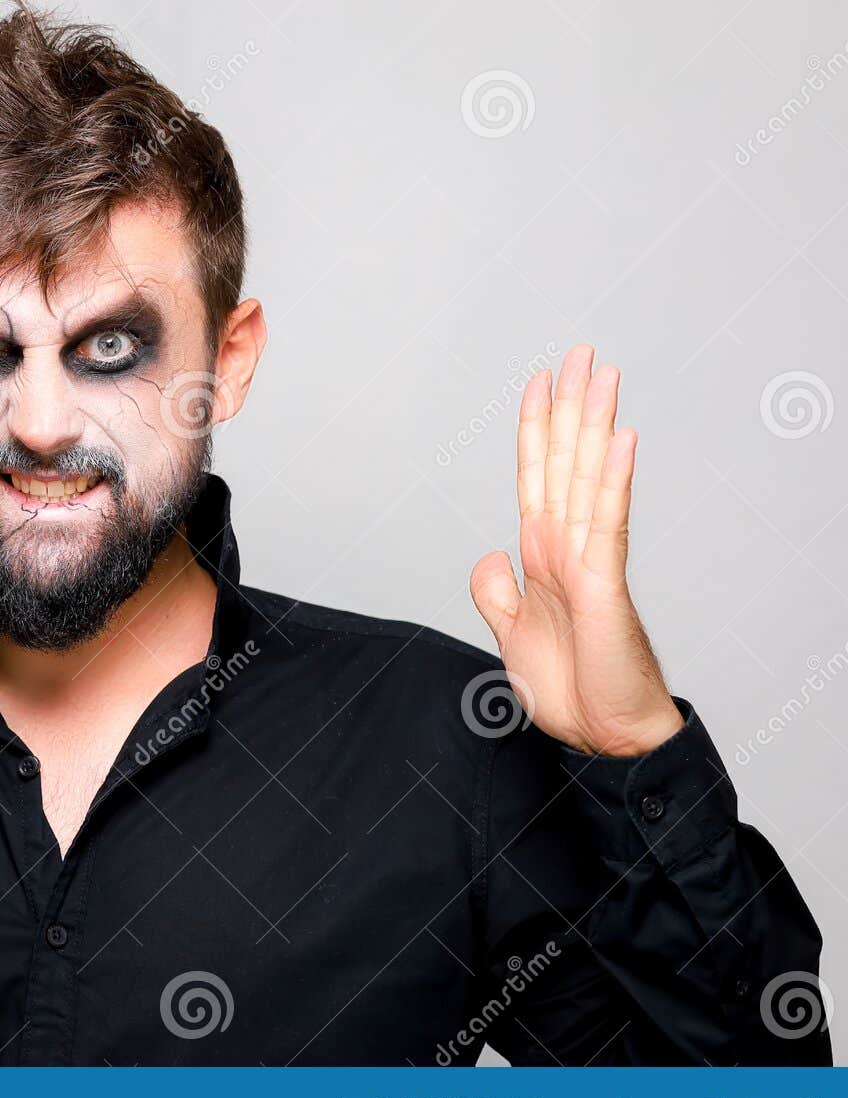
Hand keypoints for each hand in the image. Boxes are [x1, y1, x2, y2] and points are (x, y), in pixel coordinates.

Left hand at [469, 344, 681, 756]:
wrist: (604, 737)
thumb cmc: (570, 688)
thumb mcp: (509, 633)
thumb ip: (495, 592)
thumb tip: (488, 552)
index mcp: (542, 555)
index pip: (537, 477)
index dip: (536, 430)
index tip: (539, 381)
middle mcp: (567, 547)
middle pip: (566, 463)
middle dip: (570, 407)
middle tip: (580, 351)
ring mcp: (589, 561)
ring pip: (587, 478)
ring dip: (595, 424)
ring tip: (603, 372)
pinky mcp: (604, 586)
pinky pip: (607, 524)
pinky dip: (612, 481)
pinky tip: (620, 439)